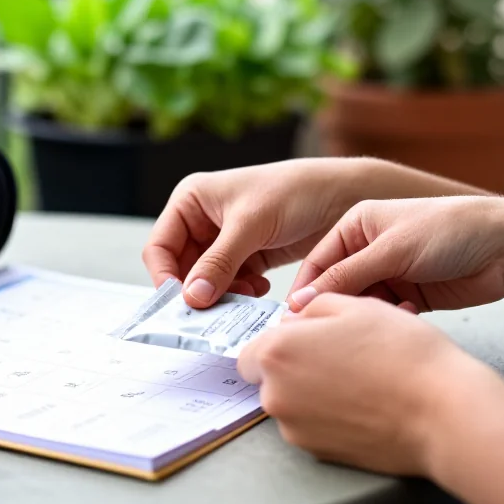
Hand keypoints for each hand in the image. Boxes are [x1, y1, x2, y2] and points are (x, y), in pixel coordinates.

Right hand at [141, 159, 368, 306]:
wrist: (343, 196)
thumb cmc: (295, 191)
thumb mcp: (251, 225)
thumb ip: (219, 262)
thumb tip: (192, 297)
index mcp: (192, 200)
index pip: (160, 246)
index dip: (166, 276)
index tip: (182, 303)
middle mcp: (203, 220)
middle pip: (181, 268)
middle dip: (197, 290)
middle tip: (213, 312)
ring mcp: (225, 241)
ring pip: (206, 281)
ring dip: (221, 295)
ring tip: (244, 298)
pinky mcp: (248, 257)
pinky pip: (231, 285)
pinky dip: (240, 295)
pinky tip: (259, 291)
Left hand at [237, 292, 499, 476]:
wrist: (444, 411)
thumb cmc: (405, 355)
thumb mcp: (356, 304)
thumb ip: (313, 306)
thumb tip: (297, 317)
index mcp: (277, 353)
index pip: (251, 350)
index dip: (279, 341)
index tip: (302, 339)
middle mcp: (277, 394)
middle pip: (270, 378)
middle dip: (295, 366)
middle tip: (338, 354)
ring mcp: (296, 428)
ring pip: (292, 403)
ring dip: (313, 390)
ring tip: (358, 376)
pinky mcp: (319, 452)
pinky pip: (313, 426)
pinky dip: (329, 415)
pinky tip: (363, 400)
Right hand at [286, 196, 503, 312]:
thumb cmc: (450, 231)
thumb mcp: (390, 251)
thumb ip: (344, 277)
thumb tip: (300, 301)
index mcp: (356, 226)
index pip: (317, 262)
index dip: (305, 291)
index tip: (294, 319)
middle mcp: (368, 249)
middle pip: (336, 287)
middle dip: (336, 308)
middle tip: (330, 332)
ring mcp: (389, 273)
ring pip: (360, 304)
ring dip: (367, 315)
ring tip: (376, 321)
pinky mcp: (409, 296)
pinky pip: (385, 314)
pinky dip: (389, 319)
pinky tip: (405, 316)